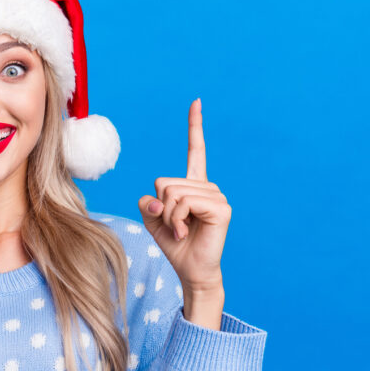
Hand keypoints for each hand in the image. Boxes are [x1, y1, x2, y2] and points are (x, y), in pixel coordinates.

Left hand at [137, 98, 229, 292]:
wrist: (190, 269)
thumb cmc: (173, 244)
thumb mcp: (152, 219)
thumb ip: (148, 201)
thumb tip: (158, 198)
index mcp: (193, 184)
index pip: (196, 150)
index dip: (195, 126)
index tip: (196, 101)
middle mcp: (207, 186)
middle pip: (164, 182)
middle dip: (161, 207)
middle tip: (173, 226)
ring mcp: (216, 196)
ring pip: (173, 193)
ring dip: (168, 217)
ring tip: (180, 230)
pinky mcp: (221, 208)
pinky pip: (184, 203)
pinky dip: (176, 220)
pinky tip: (185, 232)